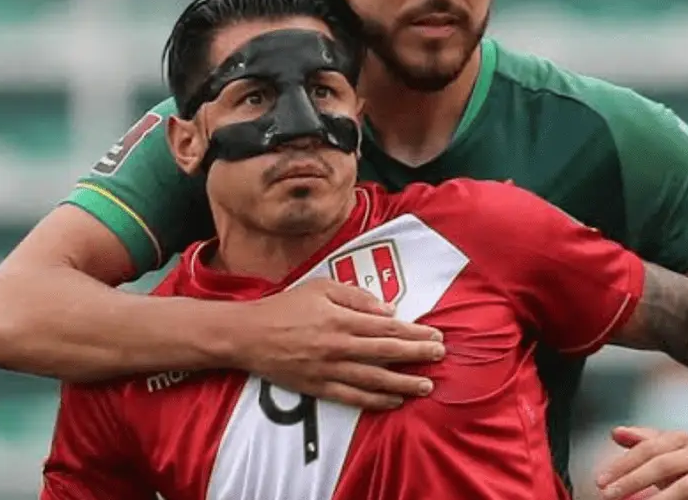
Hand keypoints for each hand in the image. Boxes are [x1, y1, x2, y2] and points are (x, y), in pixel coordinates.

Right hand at [236, 279, 445, 410]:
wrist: (248, 335)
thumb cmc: (286, 306)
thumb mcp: (321, 288)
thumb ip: (357, 297)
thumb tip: (389, 309)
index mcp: (340, 319)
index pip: (386, 328)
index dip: (414, 333)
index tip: (435, 336)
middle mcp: (338, 346)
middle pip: (386, 353)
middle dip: (416, 356)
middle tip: (439, 357)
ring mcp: (328, 369)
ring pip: (373, 379)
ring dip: (403, 383)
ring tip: (425, 386)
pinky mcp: (317, 387)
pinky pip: (352, 397)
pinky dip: (375, 400)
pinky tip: (393, 400)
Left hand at [594, 426, 687, 499]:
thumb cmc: (684, 463)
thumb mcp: (662, 447)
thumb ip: (639, 440)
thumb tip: (616, 433)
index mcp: (680, 439)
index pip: (646, 449)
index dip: (622, 465)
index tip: (601, 480)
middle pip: (661, 465)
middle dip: (632, 481)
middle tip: (610, 494)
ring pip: (682, 488)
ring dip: (658, 499)